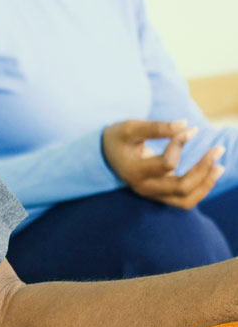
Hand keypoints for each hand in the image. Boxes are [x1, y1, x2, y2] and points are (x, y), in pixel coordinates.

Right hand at [102, 119, 224, 209]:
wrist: (106, 154)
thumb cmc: (117, 138)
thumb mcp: (130, 127)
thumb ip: (156, 127)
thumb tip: (186, 125)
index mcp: (134, 171)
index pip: (166, 164)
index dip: (180, 144)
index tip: (188, 129)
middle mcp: (144, 188)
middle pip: (181, 187)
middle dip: (203, 168)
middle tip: (218, 149)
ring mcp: (152, 194)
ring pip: (186, 200)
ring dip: (206, 184)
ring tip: (220, 166)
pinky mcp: (160, 195)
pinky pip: (185, 200)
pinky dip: (201, 188)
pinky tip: (210, 172)